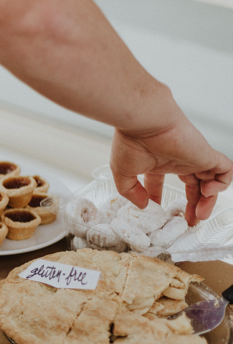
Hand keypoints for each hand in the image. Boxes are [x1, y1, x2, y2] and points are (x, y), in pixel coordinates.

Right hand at [110, 115, 232, 225]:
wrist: (145, 121)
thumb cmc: (131, 140)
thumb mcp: (122, 172)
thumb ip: (130, 191)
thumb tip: (142, 205)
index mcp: (157, 163)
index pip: (162, 183)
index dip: (161, 199)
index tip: (158, 212)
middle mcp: (178, 160)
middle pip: (193, 186)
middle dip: (194, 205)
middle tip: (190, 222)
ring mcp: (194, 158)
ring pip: (211, 182)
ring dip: (208, 201)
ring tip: (199, 215)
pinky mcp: (206, 155)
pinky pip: (225, 171)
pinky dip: (222, 184)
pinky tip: (207, 192)